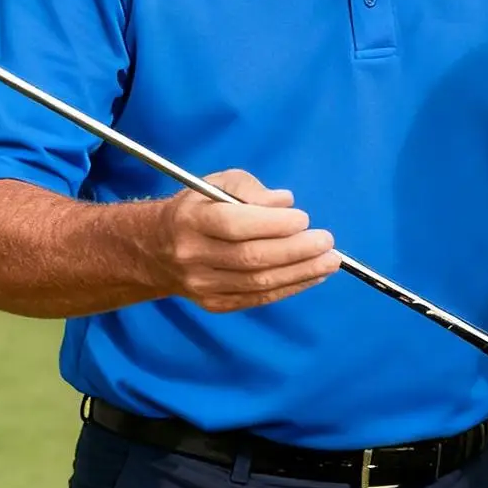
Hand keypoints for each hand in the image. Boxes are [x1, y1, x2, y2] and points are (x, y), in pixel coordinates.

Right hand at [157, 170, 338, 312]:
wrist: (157, 250)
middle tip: (327, 242)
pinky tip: (312, 276)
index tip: (303, 219)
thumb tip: (285, 203)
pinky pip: (258, 299)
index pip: (234, 225)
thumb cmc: (197, 208)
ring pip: (258, 283)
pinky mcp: (214, 304)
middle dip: (296, 251)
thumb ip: (250, 189)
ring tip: (330, 261)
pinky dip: (289, 288)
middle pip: (251, 258)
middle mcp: (193, 255)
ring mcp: (202, 285)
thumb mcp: (217, 183)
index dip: (272, 224)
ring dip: (300, 272)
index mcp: (191, 220)